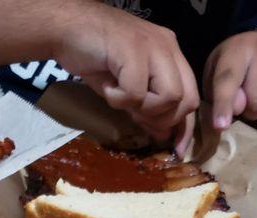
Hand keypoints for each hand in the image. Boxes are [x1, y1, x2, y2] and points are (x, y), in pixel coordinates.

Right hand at [53, 3, 198, 154]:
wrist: (65, 29)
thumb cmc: (92, 56)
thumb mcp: (124, 88)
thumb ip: (145, 107)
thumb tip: (163, 136)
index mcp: (170, 55)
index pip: (191, 96)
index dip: (184, 127)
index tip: (175, 148)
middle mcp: (168, 48)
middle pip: (186, 100)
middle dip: (161, 119)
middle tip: (133, 114)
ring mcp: (153, 46)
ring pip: (169, 96)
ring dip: (140, 107)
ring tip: (117, 95)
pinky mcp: (134, 50)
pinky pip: (137, 92)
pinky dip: (118, 98)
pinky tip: (106, 85)